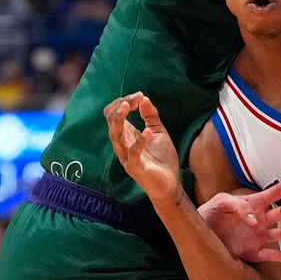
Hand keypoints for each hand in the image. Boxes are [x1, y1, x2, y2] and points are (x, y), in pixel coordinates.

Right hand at [105, 92, 180, 206]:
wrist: (169, 184)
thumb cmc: (161, 158)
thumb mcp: (158, 131)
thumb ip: (150, 116)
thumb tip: (144, 98)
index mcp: (126, 134)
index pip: (113, 113)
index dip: (123, 101)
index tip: (139, 96)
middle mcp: (122, 144)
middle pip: (111, 121)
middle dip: (121, 106)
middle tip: (135, 98)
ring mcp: (126, 156)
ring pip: (115, 136)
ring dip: (120, 120)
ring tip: (128, 106)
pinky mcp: (135, 168)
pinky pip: (132, 154)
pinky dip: (140, 142)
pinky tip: (148, 132)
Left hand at [200, 179, 280, 263]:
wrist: (202, 234)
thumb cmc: (212, 213)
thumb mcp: (221, 202)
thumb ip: (238, 205)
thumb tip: (254, 219)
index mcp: (254, 204)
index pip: (272, 194)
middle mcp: (261, 220)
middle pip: (278, 213)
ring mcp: (259, 236)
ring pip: (277, 234)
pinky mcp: (254, 252)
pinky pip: (268, 254)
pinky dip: (278, 256)